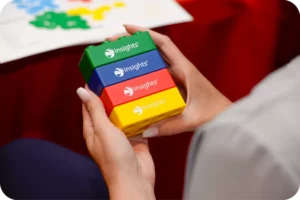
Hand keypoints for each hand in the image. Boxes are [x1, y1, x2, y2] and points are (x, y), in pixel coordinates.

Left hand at [76, 86, 154, 199]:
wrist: (135, 179)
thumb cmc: (115, 159)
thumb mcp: (103, 130)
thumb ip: (95, 110)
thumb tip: (82, 91)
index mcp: (93, 129)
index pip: (90, 104)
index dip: (92, 89)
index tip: (98, 74)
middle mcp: (106, 130)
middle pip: (108, 107)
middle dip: (112, 92)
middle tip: (119, 76)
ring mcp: (122, 134)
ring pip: (123, 113)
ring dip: (127, 101)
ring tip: (133, 85)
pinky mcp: (136, 136)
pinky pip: (137, 120)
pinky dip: (140, 112)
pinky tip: (145, 101)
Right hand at [107, 25, 231, 137]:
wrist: (225, 115)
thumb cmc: (213, 114)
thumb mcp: (190, 120)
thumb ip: (168, 127)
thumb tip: (145, 131)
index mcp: (184, 69)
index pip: (164, 44)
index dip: (145, 33)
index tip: (126, 28)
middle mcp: (180, 68)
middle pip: (155, 48)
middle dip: (134, 42)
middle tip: (112, 43)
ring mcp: (177, 76)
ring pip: (155, 59)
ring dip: (137, 54)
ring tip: (117, 55)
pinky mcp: (175, 84)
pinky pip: (157, 73)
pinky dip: (143, 69)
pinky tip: (130, 74)